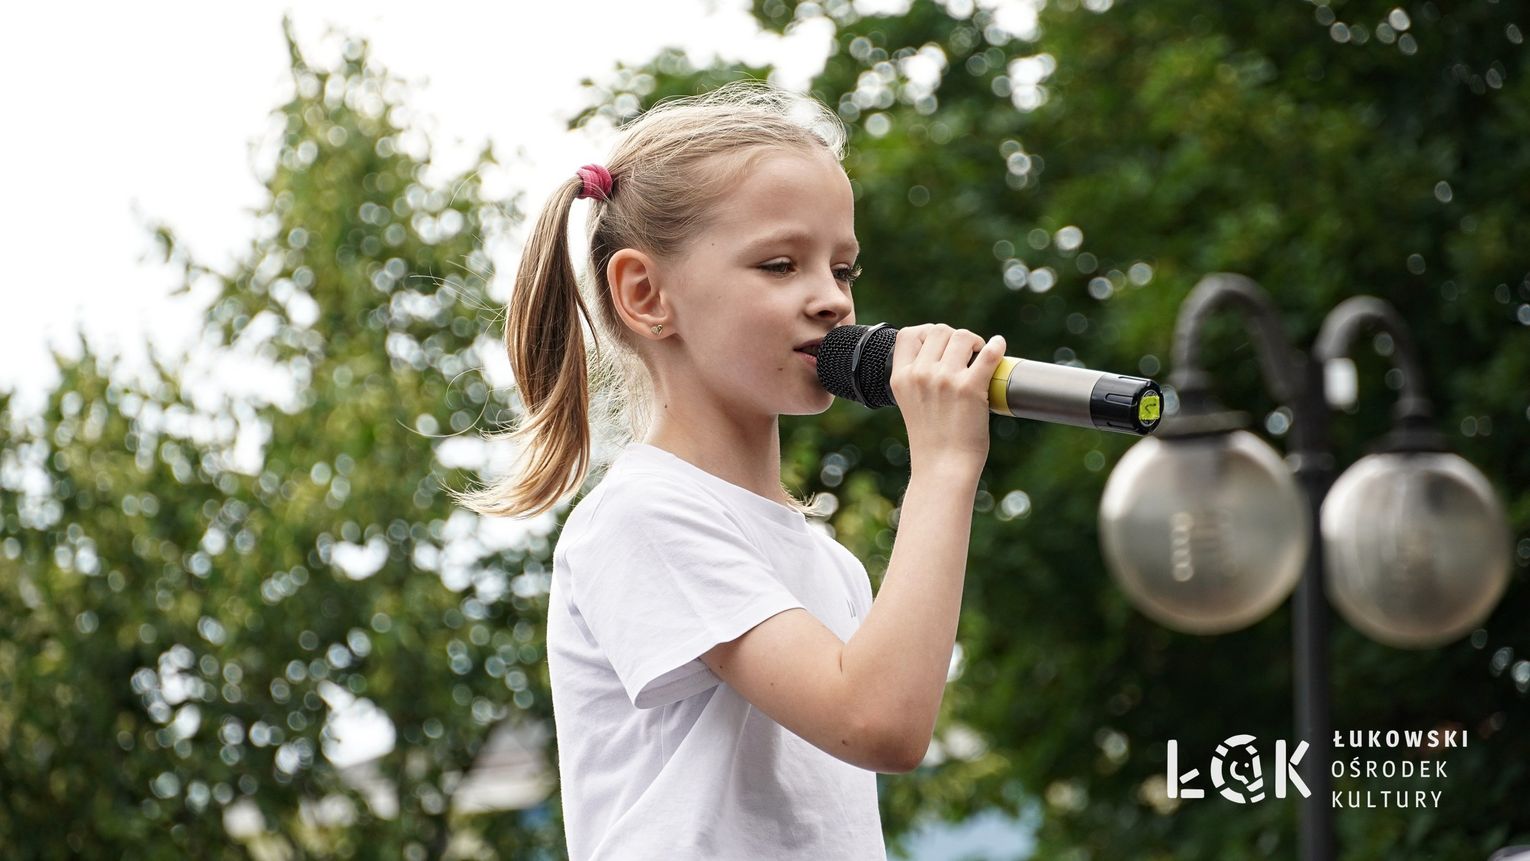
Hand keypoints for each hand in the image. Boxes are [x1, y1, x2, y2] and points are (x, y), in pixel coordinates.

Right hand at [889, 324, 1006, 476]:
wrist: (943, 468)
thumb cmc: (931, 440)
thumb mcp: (911, 403)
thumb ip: (919, 378)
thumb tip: (944, 354)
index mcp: (901, 378)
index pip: (908, 335)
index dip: (926, 332)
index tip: (940, 342)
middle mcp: (920, 375)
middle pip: (939, 330)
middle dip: (955, 337)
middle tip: (966, 352)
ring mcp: (945, 380)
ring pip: (963, 337)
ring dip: (974, 342)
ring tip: (980, 355)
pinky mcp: (970, 388)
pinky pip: (989, 354)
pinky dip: (997, 347)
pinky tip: (999, 346)